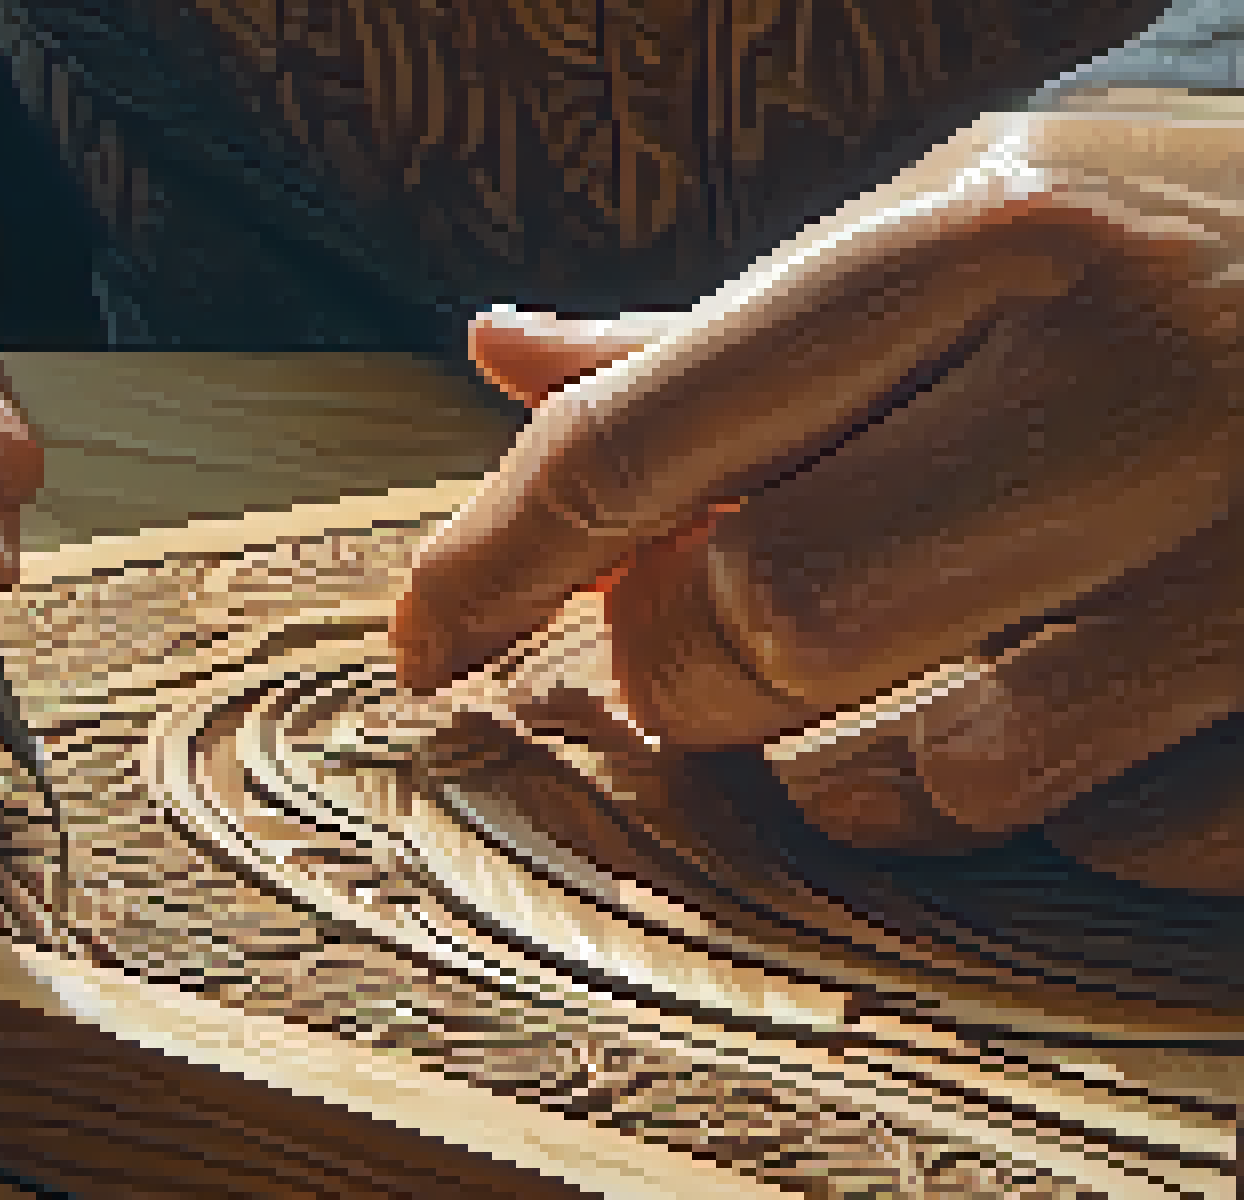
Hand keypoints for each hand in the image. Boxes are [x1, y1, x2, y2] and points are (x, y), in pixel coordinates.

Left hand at [394, 109, 1243, 865]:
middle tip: (708, 641)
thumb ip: (735, 332)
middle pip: (764, 625)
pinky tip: (1090, 710)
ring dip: (860, 764)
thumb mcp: (970, 230)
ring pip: (937, 776)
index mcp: (1000, 230)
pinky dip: (1062, 811)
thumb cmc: (1184, 253)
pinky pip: (1122, 845)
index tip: (420, 638)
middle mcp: (1139, 374)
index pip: (650, 435)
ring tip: (907, 669)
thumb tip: (501, 355)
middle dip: (687, 668)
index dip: (492, 559)